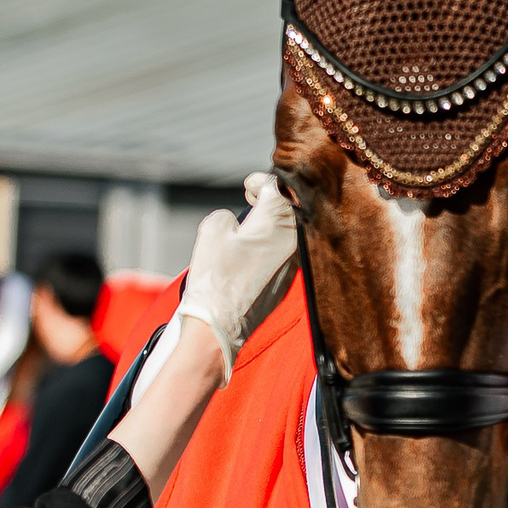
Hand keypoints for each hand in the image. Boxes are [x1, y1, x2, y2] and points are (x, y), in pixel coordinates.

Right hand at [175, 173, 299, 382]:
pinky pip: (284, 253)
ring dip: (271, 224)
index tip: (248, 188)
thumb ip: (229, 215)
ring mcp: (294, 263)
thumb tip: (240, 224)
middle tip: (252, 200)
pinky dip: (271, 246)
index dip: (261, 182)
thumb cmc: (215, 278)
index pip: (280, 187)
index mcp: (280, 222)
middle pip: (291, 208)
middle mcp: (295, 241)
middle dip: (271, 200)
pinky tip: (251, 252)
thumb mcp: (212, 229)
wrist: (218, 326)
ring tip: (248, 227)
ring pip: (289, 232)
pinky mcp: (287, 281)